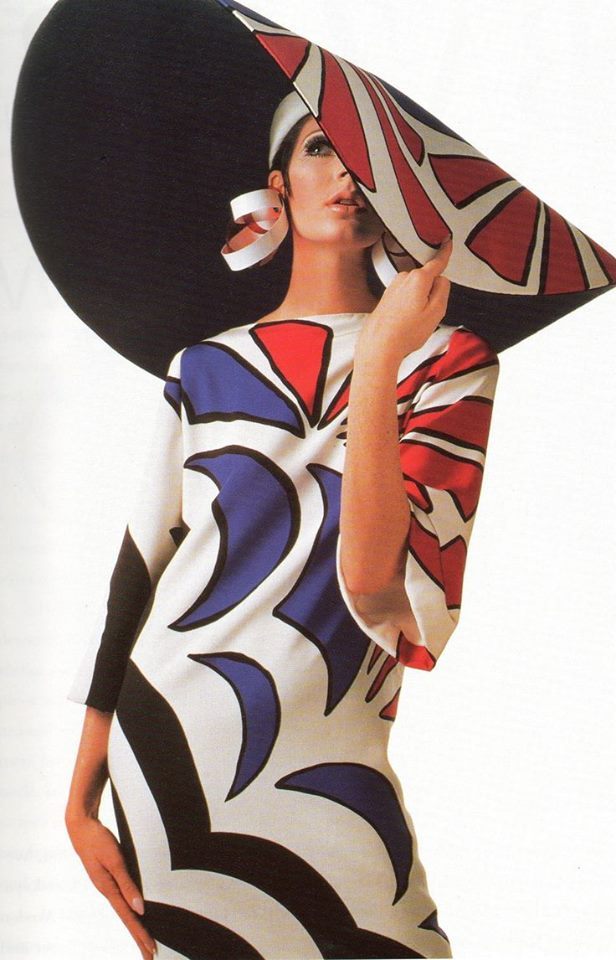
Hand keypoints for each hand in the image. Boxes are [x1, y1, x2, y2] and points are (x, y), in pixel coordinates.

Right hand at [66, 813, 156, 957]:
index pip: (128, 918)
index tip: (151, 950)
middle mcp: (107, 890)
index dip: (141, 934)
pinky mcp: (108, 876)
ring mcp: (106, 884)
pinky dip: (130, 909)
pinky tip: (134, 912)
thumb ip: (127, 884)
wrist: (81, 825)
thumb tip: (139, 908)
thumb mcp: (115, 860)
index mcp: (108, 889)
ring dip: (136, 925)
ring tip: (145, 940)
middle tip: (150, 955)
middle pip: (127, 918)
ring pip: (125, 910)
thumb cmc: (97, 840)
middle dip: (139, 937)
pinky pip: (122, 898)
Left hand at [366, 236, 452, 359]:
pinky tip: (405, 322)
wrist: (379, 346)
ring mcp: (393, 286)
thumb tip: (441, 279)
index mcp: (418, 278)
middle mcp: (403, 278)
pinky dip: (409, 307)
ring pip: (416, 289)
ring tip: (414, 321)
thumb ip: (443, 290)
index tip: (448, 242)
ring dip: (419, 301)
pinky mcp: (387, 296)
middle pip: (427, 279)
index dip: (445, 252)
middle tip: (427, 314)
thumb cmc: (405, 333)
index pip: (437, 262)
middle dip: (431, 292)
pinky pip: (406, 297)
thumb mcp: (436, 311)